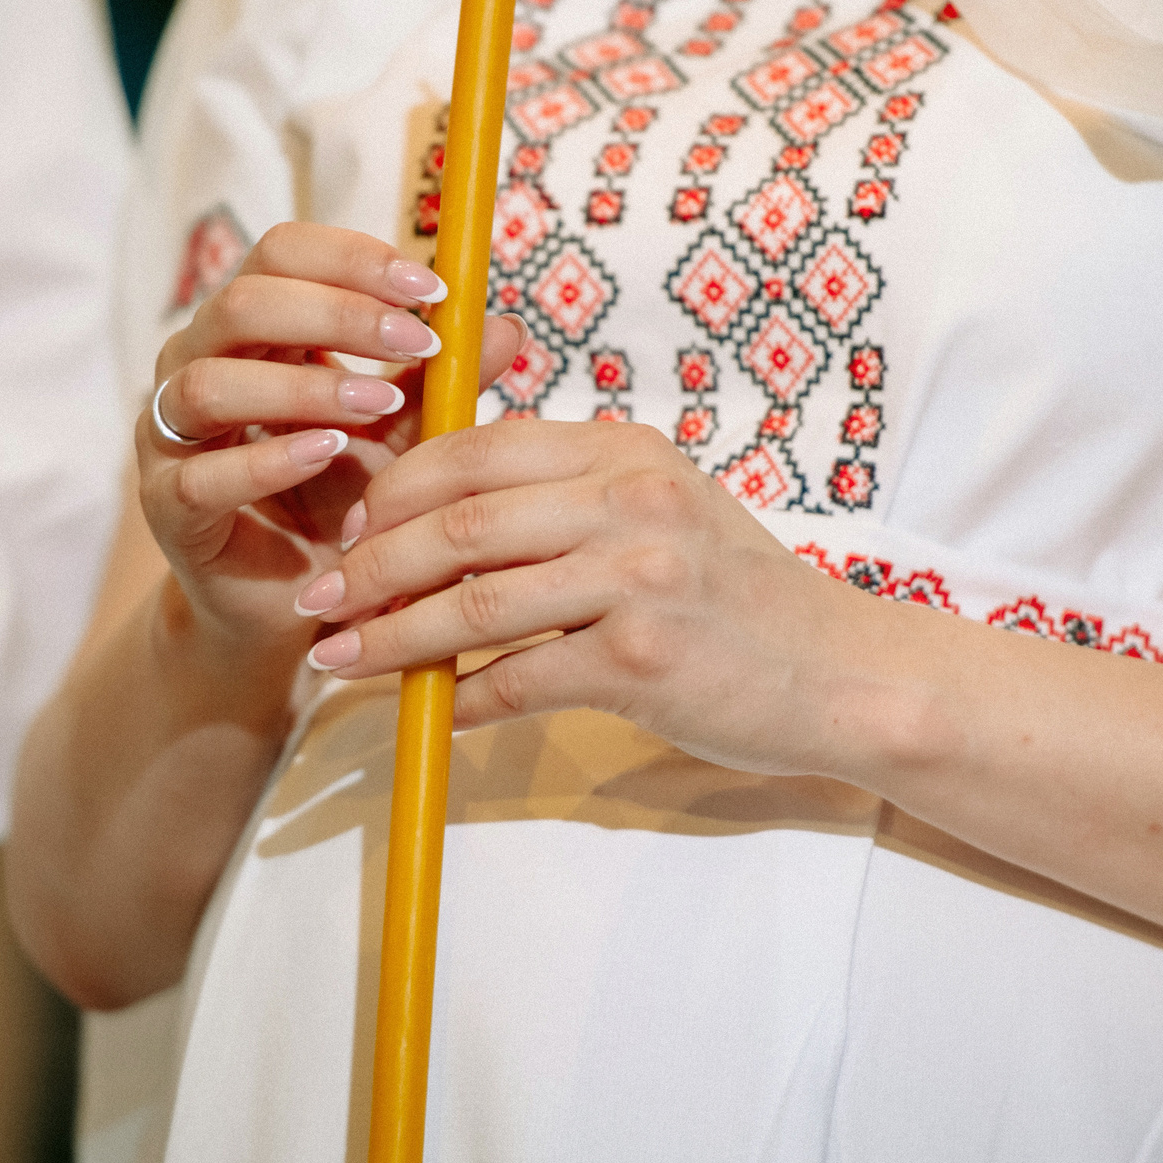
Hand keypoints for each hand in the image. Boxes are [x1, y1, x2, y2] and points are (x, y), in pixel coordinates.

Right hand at [140, 222, 524, 657]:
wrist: (304, 602)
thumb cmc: (346, 499)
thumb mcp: (405, 431)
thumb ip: (442, 379)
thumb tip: (508, 325)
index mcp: (252, 330)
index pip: (281, 255)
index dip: (353, 259)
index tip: (432, 290)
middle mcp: (197, 365)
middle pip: (242, 302)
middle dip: (337, 313)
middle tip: (417, 341)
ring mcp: (172, 436)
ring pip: (209, 383)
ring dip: (303, 388)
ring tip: (378, 405)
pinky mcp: (167, 507)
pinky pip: (202, 476)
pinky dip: (268, 462)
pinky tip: (327, 455)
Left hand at [290, 418, 890, 775]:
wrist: (842, 673)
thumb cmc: (738, 597)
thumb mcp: (664, 508)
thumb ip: (570, 497)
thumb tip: (446, 516)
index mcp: (622, 449)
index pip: (475, 449)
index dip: (393, 488)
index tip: (349, 528)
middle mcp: (630, 500)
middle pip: (459, 522)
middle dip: (369, 564)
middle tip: (320, 598)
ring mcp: (638, 578)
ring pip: (473, 602)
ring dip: (390, 637)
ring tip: (338, 660)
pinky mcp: (641, 660)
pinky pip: (518, 679)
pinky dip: (462, 699)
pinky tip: (433, 713)